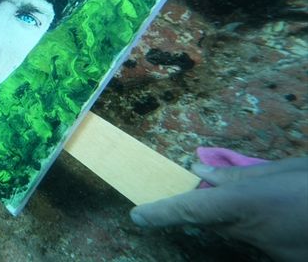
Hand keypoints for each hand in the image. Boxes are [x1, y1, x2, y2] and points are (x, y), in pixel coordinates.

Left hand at [131, 157, 307, 261]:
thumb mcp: (282, 170)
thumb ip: (239, 175)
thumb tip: (202, 172)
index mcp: (244, 204)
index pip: (188, 210)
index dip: (159, 213)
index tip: (137, 216)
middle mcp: (250, 233)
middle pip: (213, 222)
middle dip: (207, 207)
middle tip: (206, 186)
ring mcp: (270, 252)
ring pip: (238, 234)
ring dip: (240, 218)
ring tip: (273, 199)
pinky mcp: (286, 260)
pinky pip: (262, 243)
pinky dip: (265, 229)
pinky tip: (285, 214)